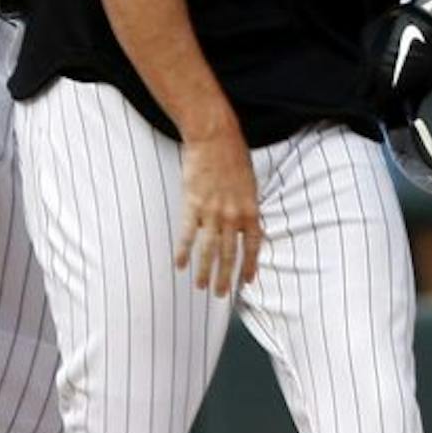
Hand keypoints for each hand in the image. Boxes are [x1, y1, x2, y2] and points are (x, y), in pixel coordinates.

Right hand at [176, 128, 260, 295]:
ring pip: (208, 250)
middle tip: (220, 295)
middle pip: (229, 254)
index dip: (250, 266)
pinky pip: (187, 234)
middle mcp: (232, 216)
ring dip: (205, 271)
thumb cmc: (233, 156)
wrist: (214, 137)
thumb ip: (247, 206)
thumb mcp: (250, 183)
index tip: (246, 281)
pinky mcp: (192, 205)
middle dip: (225, 277)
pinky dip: (183, 251)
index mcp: (250, 210)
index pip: (252, 246)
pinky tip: (179, 265)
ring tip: (201, 288)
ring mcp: (211, 212)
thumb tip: (245, 224)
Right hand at [366, 0, 431, 119]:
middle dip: (373, 95)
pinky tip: (391, 49)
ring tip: (393, 67)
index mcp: (386, 84)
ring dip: (374, 74)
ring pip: (363, 72)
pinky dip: (375, 55)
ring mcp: (367, 50)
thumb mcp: (429, 81)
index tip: (389, 108)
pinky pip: (366, 53)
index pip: (375, 107)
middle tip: (387, 93)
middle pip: (363, 92)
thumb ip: (414, 101)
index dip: (383, 109)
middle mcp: (371, 69)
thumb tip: (410, 113)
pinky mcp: (367, 35)